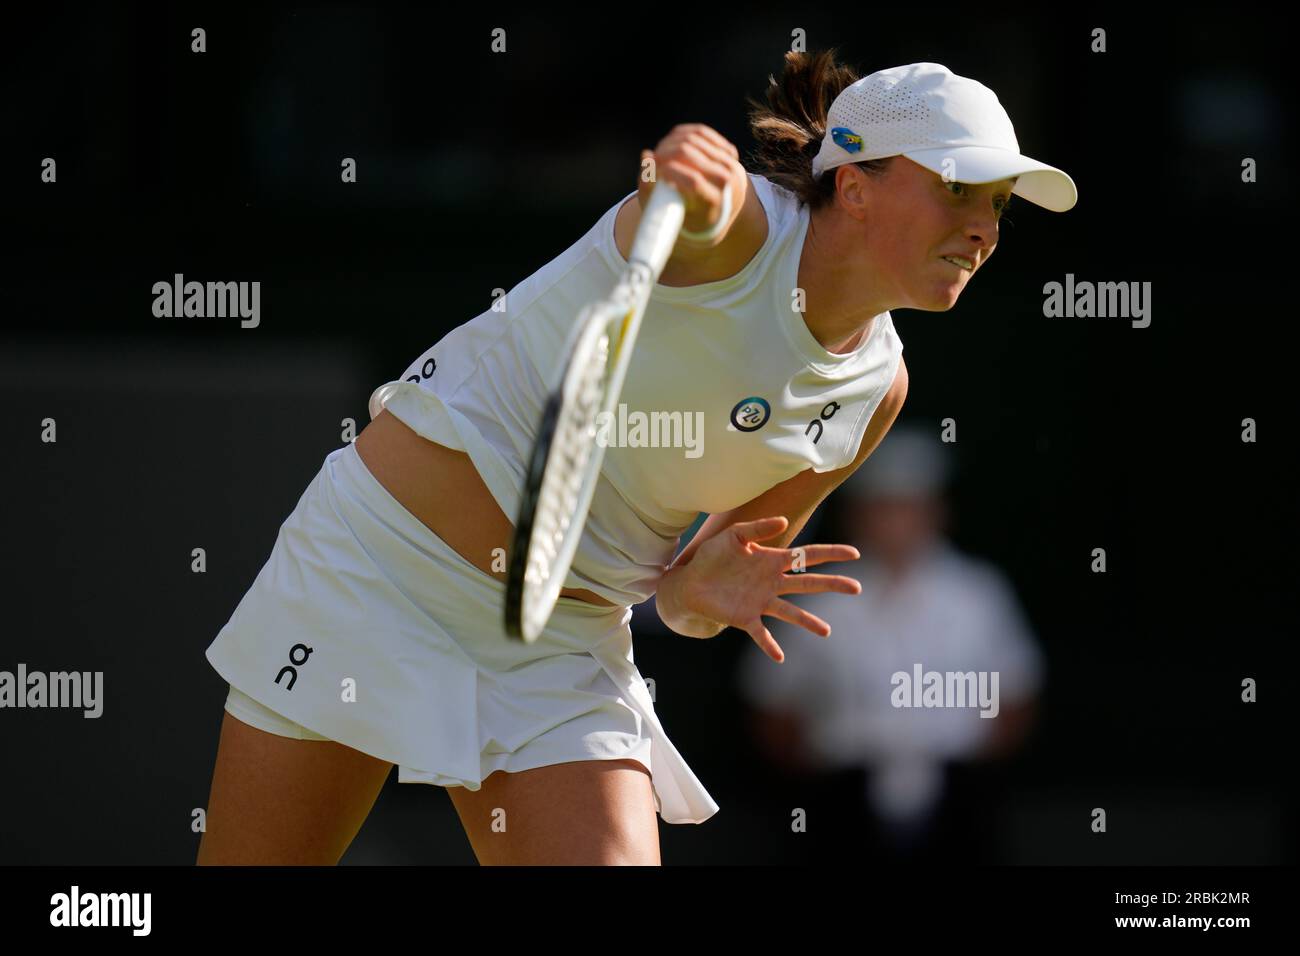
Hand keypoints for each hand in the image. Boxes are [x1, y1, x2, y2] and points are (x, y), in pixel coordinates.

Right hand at [638, 124, 741, 240]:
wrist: (720, 214)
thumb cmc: (688, 217)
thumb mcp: (669, 212)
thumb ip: (651, 187)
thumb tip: (646, 155)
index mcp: (715, 202)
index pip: (693, 180)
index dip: (670, 171)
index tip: (655, 171)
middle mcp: (727, 181)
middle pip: (690, 153)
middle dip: (666, 153)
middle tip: (655, 160)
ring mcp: (730, 164)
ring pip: (694, 138)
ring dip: (672, 142)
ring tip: (661, 152)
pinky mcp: (729, 153)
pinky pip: (703, 133)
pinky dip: (684, 134)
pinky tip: (674, 141)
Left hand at [675, 516, 861, 662]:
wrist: (689, 581)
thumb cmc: (712, 556)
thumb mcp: (733, 535)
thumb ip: (757, 528)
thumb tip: (783, 520)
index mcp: (772, 560)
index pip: (808, 556)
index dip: (831, 554)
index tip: (854, 554)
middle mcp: (772, 583)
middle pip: (809, 584)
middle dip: (833, 585)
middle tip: (856, 587)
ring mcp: (761, 602)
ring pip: (791, 613)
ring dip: (808, 622)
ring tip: (826, 631)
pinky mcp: (746, 618)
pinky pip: (761, 634)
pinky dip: (770, 645)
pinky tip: (780, 656)